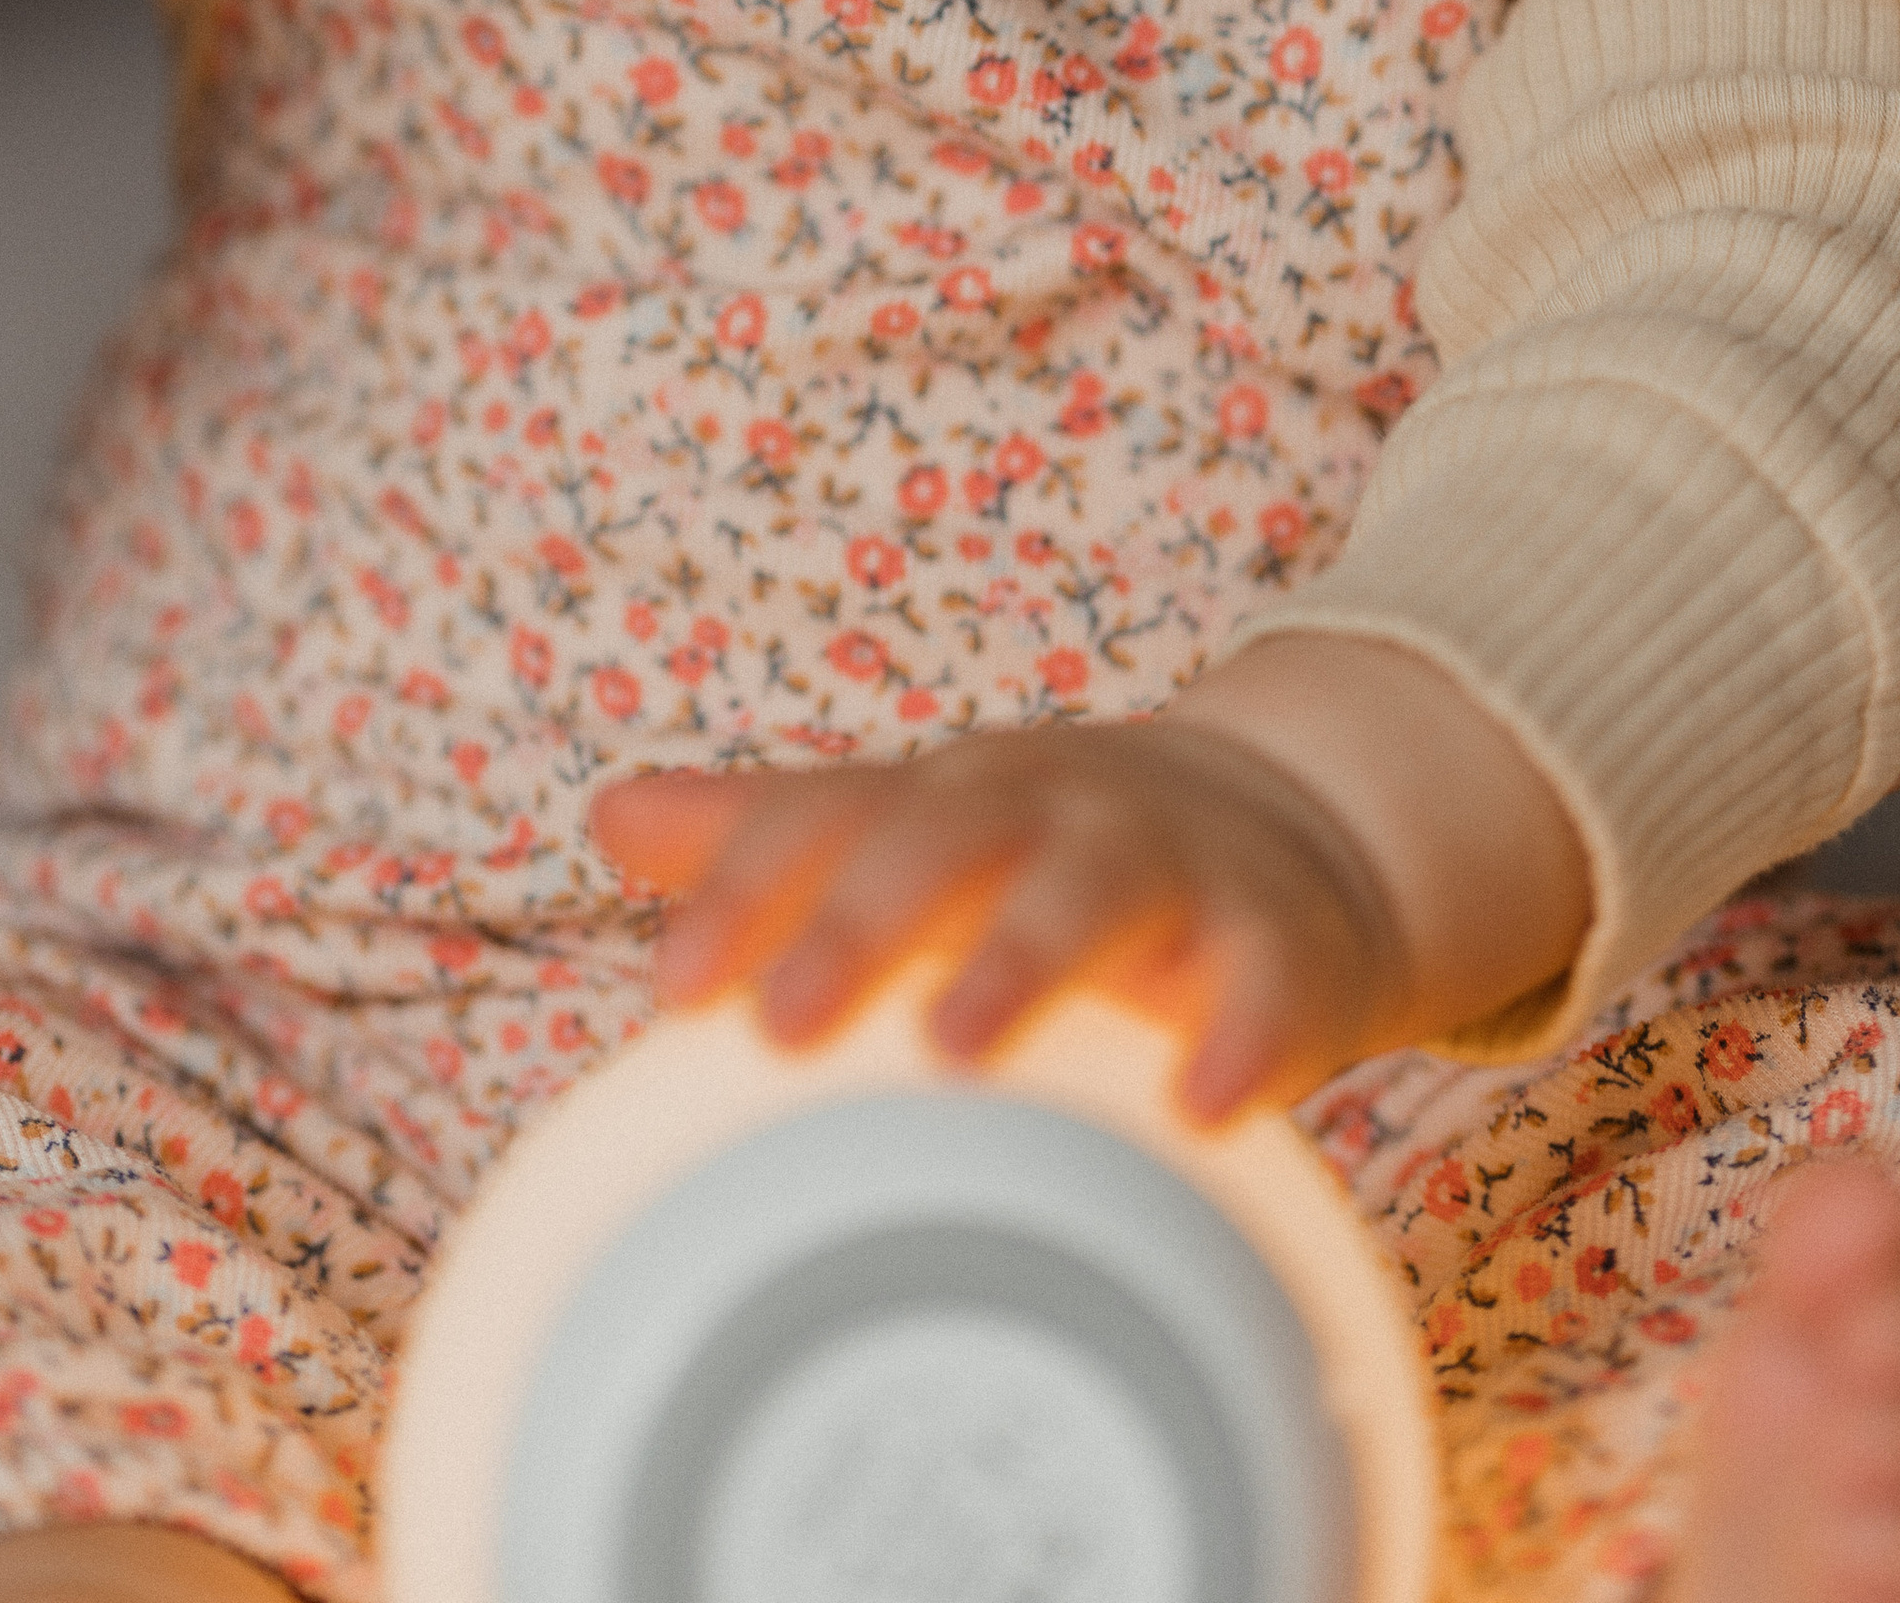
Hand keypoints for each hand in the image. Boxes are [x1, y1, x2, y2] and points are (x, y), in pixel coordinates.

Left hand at [592, 634, 1587, 1120]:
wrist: (1289, 823)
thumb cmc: (1053, 850)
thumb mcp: (921, 828)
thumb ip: (775, 834)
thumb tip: (610, 811)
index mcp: (951, 796)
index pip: (834, 819)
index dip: (753, 889)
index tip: (674, 984)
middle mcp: (1053, 812)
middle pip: (951, 837)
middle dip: (863, 921)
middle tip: (779, 1025)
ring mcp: (1173, 870)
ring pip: (1096, 890)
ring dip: (1024, 958)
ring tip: (952, 1048)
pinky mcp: (1281, 943)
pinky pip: (1267, 980)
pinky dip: (1238, 1032)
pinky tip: (1197, 1104)